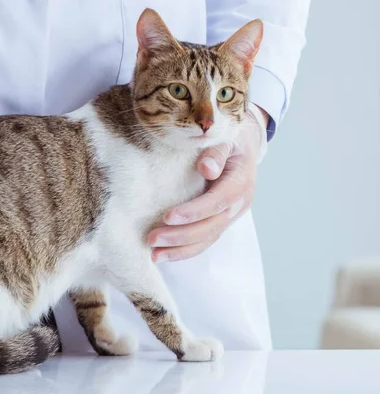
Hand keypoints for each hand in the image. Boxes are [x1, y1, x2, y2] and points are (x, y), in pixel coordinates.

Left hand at [148, 106, 267, 262]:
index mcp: (240, 181)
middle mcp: (238, 203)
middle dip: (181, 236)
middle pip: (211, 226)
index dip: (195, 211)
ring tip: (154, 255)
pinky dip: (184, 250)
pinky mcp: (220, 221)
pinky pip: (204, 240)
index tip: (168, 217)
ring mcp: (230, 215)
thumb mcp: (224, 138)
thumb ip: (215, 152)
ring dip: (180, 249)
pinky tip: (163, 254)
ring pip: (207, 238)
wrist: (243, 145)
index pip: (218, 201)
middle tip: (152, 239)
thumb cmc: (227, 138)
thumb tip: (206, 169)